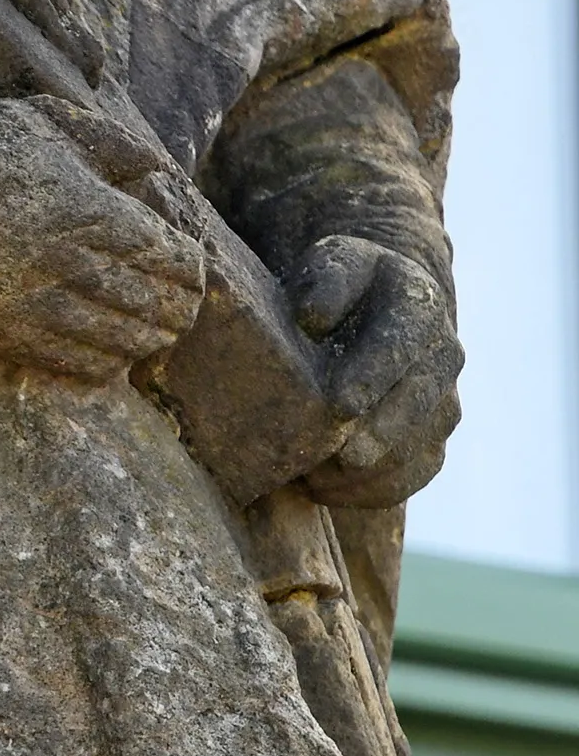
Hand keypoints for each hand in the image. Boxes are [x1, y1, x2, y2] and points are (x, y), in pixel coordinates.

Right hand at [0, 93, 207, 378]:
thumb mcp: (54, 122)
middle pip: (156, 307)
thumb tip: (165, 178)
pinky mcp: (0, 329)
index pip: (174, 261)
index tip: (191, 271)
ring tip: (152, 335)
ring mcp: (33, 301)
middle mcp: (68, 261)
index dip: (192, 271)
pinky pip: (73, 363)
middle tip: (181, 310)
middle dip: (178, 311)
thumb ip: (118, 147)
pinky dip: (103, 363)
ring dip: (145, 341)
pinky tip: (109, 355)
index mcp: (92, 210)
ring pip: (121, 342)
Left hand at [290, 235, 463, 503]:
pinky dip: (377, 490)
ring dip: (376, 472)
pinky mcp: (433, 436)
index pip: (402, 343)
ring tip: (320, 482)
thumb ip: (326, 280)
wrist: (375, 302)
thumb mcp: (332, 263)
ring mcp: (443, 399)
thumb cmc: (340, 283)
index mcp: (418, 305)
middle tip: (341, 458)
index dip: (374, 375)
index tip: (341, 404)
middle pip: (420, 404)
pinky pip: (416, 474)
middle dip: (382, 435)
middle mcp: (443, 355)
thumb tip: (313, 317)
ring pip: (422, 448)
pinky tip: (330, 493)